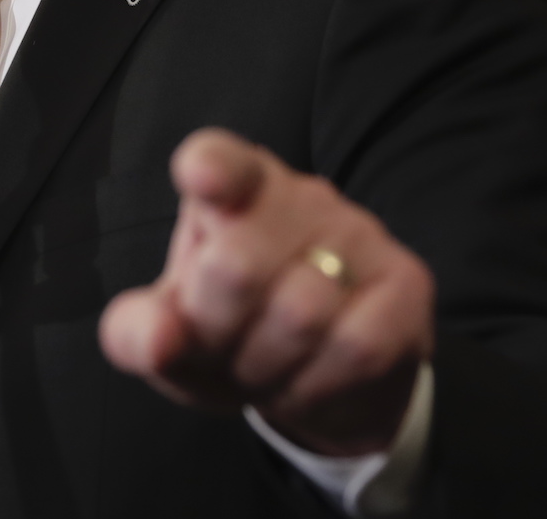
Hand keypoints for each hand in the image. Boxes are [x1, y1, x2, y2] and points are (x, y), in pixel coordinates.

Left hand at [98, 128, 433, 456]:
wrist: (323, 384)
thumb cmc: (234, 339)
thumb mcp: (174, 342)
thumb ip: (139, 334)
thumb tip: (158, 338)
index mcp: (232, 190)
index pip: (222, 162)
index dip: (212, 167)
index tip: (199, 176)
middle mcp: (298, 195)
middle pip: (238, 266)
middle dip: (218, 333)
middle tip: (225, 348)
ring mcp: (359, 232)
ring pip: (301, 313)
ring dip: (267, 367)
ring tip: (267, 366)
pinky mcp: (407, 280)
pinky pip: (355, 346)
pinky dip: (319, 384)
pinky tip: (310, 380)